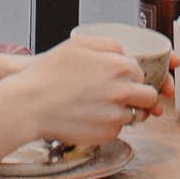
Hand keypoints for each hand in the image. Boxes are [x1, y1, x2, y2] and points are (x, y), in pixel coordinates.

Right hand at [0, 35, 160, 166]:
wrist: (31, 104)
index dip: (132, 75)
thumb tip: (126, 54)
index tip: (123, 79)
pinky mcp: (107, 134)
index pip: (142, 72)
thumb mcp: (79, 44)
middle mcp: (123, 91)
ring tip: (99, 106)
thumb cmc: (49, 73)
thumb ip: (109, 45)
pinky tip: (90, 116)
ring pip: (135, 115)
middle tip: (119, 95)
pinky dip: (109, 124)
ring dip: (123, 111)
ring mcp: (116, 115)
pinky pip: (118, 129)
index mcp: (119, 66)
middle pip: (149, 96)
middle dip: (138, 95)